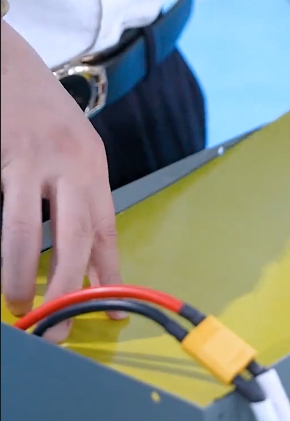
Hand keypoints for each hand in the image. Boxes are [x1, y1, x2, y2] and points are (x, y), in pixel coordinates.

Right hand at [1, 20, 122, 341]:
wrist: (7, 60)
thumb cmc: (44, 114)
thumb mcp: (78, 154)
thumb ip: (83, 201)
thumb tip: (89, 256)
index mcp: (93, 167)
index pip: (107, 230)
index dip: (109, 275)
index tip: (110, 311)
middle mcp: (68, 163)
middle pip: (75, 235)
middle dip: (68, 286)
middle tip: (58, 324)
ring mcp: (29, 158)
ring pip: (24, 228)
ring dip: (21, 271)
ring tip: (17, 303)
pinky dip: (1, 244)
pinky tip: (3, 267)